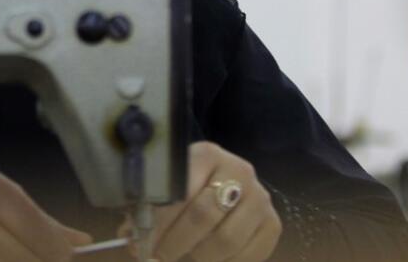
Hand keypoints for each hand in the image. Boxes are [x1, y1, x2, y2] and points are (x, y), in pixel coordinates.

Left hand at [149, 141, 280, 261]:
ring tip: (186, 254)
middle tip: (160, 256)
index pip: (180, 192)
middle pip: (203, 217)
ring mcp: (260, 198)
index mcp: (207, 155)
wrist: (226, 185)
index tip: (143, 244)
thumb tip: (135, 243)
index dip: (159, 224)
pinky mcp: (273, 223)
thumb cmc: (189, 188)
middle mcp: (239, 171)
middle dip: (175, 243)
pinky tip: (209, 257)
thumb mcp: (169, 189)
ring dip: (199, 256)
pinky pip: (247, 256)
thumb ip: (149, 211)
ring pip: (225, 240)